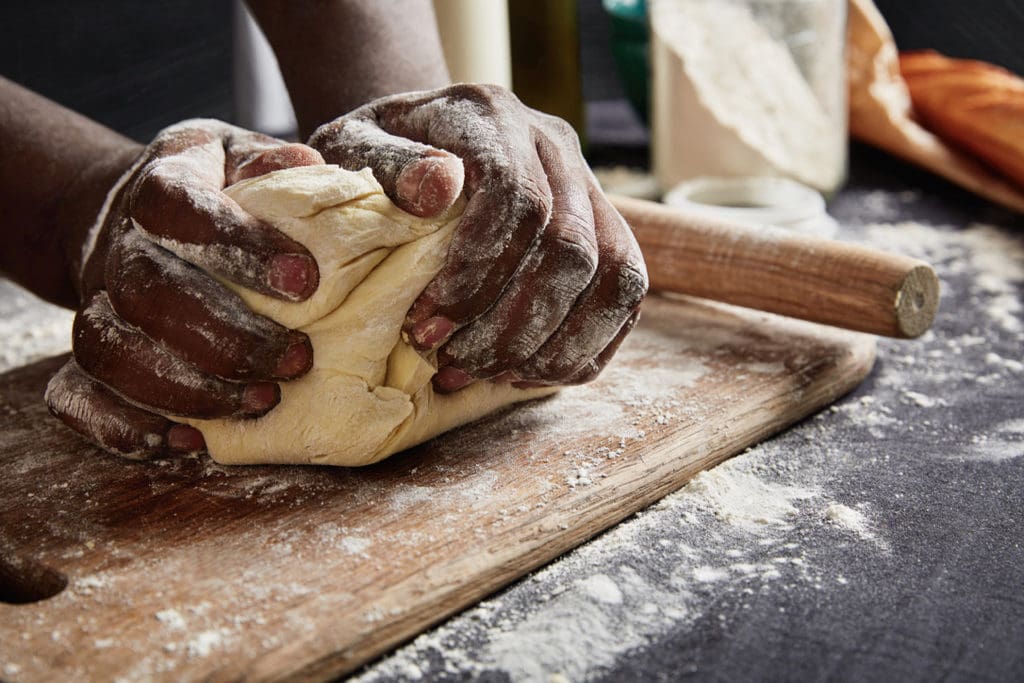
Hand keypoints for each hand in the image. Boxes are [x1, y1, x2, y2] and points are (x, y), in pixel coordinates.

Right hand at [45, 120, 324, 458]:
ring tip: (261, 401)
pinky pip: (78, 396)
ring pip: (113, 352)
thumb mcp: (247, 156)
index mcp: (161, 182)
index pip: (178, 205)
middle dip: (228, 336)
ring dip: (189, 388)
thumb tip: (309, 167)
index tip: (305, 279)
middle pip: (148, 292)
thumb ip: (276, 163)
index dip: (237, 243)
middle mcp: (117, 243)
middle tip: (297, 359)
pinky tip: (189, 441)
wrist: (134, 215)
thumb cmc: (218, 188)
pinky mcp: (83, 353)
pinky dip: (124, 427)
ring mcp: (95, 300)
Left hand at [309, 84, 647, 391]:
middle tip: (452, 362)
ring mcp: (588, 185)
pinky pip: (625, 299)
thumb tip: (436, 189)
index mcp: (492, 115)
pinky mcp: (605, 227)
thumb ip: (388, 167)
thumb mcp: (353, 149)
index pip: (518, 199)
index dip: (477, 276)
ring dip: (552, 345)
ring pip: (615, 277)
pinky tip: (525, 373)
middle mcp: (554, 144)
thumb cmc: (375, 158)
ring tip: (489, 375)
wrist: (416, 140)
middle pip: (571, 248)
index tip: (427, 325)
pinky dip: (582, 349)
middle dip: (511, 325)